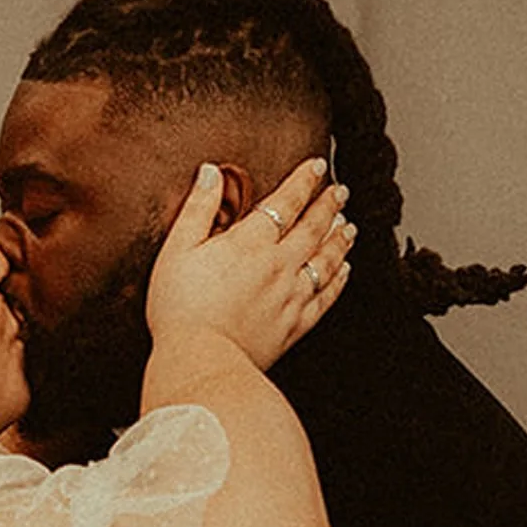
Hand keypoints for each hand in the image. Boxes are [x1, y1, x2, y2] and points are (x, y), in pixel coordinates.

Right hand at [143, 156, 352, 368]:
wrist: (200, 360)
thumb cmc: (180, 308)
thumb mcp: (177, 250)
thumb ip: (197, 208)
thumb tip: (210, 172)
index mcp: (249, 243)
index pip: (285, 202)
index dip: (303, 181)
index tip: (316, 167)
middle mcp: (278, 265)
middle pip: (313, 228)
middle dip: (329, 205)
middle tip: (341, 191)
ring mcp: (291, 296)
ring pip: (326, 260)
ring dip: (340, 239)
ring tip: (349, 226)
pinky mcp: (295, 325)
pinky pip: (326, 297)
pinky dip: (339, 280)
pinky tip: (344, 270)